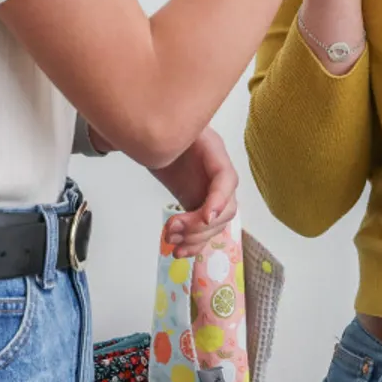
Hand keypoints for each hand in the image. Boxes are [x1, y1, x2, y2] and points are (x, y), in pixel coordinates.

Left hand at [150, 127, 239, 257]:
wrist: (157, 137)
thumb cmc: (162, 129)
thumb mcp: (166, 132)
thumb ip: (167, 145)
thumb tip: (154, 155)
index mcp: (213, 151)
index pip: (227, 179)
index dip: (219, 199)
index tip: (206, 216)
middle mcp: (217, 175)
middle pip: (226, 209)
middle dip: (200, 225)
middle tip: (172, 229)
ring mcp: (210, 193)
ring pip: (216, 225)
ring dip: (195, 238)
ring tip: (169, 239)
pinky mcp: (199, 206)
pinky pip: (205, 231)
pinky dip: (194, 245)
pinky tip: (178, 251)